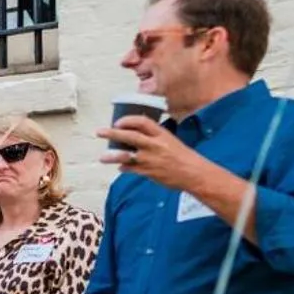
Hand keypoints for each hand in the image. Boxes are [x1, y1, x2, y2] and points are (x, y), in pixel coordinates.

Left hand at [97, 116, 214, 192]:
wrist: (194, 173)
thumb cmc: (184, 157)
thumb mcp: (171, 141)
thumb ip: (154, 137)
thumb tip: (136, 134)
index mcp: (162, 134)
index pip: (143, 122)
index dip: (128, 120)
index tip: (118, 122)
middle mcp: (155, 145)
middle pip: (130, 136)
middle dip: (113, 133)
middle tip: (99, 132)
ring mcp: (150, 159)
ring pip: (126, 155)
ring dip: (112, 155)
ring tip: (102, 157)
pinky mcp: (148, 172)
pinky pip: (131, 169)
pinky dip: (124, 168)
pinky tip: (120, 167)